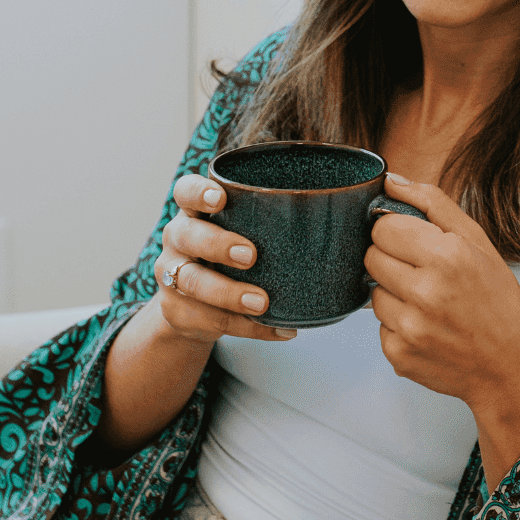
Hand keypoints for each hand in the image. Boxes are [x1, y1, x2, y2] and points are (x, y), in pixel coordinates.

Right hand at [154, 173, 296, 346]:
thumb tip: (347, 217)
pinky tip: (276, 329)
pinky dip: (246, 328)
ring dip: (230, 293)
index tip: (220, 199)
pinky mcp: (176, 311)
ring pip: (193, 282)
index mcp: (194, 212)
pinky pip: (209, 320)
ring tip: (261, 302)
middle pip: (187, 235)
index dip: (198, 192)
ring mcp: (172, 276)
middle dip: (218, 244)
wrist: (193, 306)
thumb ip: (271, 223)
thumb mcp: (240, 232)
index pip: (185, 191)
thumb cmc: (230, 257)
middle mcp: (177, 239)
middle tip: (251, 256)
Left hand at [365, 175, 519, 487]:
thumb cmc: (497, 301)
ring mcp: (409, 328)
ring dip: (393, 293)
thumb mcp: (478, 241)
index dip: (397, 231)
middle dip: (391, 259)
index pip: (383, 227)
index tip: (414, 241)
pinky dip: (398, 324)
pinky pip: (379, 327)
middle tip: (422, 271)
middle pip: (371, 257)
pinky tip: (427, 326)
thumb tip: (391, 180)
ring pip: (372, 293)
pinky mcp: (398, 355)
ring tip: (428, 302)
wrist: (510, 366)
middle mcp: (425, 293)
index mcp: (446, 256)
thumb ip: (432, 203)